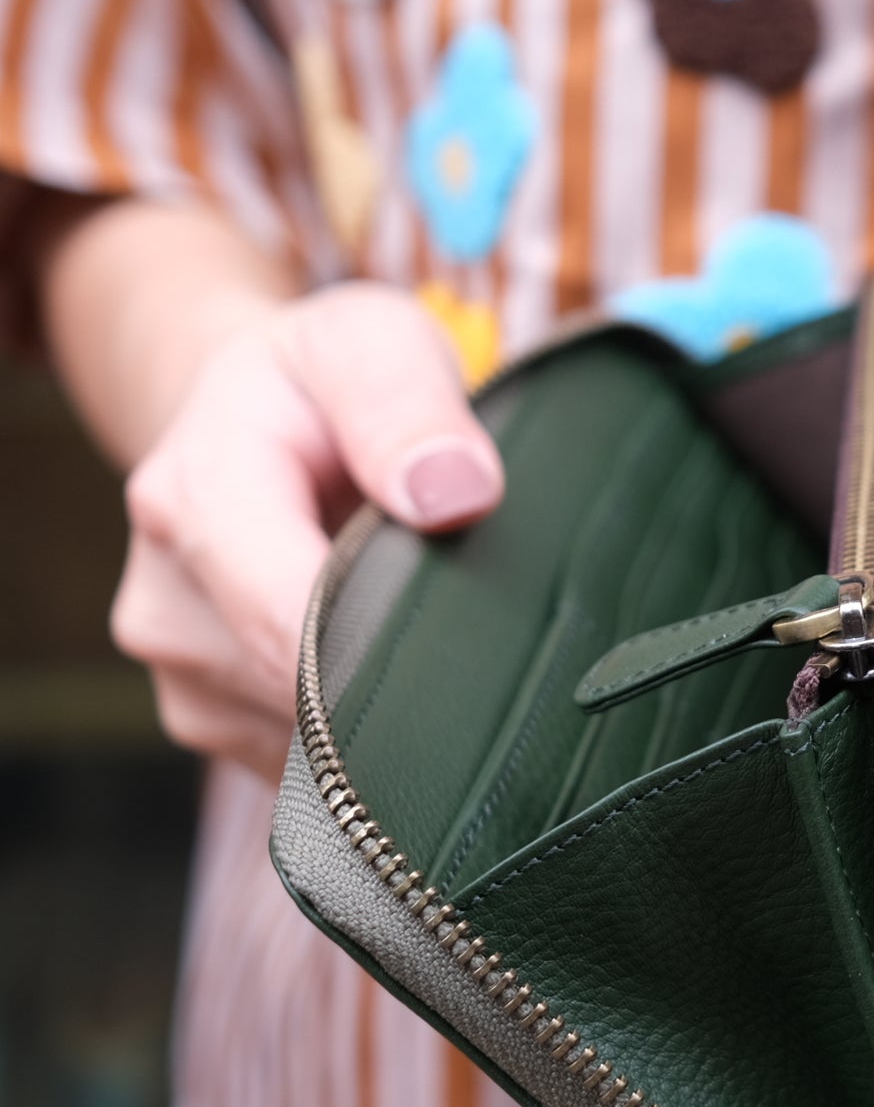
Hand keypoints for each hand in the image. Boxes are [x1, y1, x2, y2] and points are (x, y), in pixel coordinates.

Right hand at [109, 282, 503, 779]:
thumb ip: (408, 403)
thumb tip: (454, 492)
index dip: (387, 645)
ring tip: (413, 621)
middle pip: (311, 694)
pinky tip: (382, 662)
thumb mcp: (373, 344)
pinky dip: (362, 730)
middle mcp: (169, 602)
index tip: (470, 642)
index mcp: (194, 500)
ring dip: (384, 701)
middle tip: (465, 621)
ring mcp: (184, 674)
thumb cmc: (325, 383)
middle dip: (400, 673)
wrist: (252, 421)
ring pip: (316, 743)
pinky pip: (308, 763)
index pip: (292, 622)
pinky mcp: (214, 721)